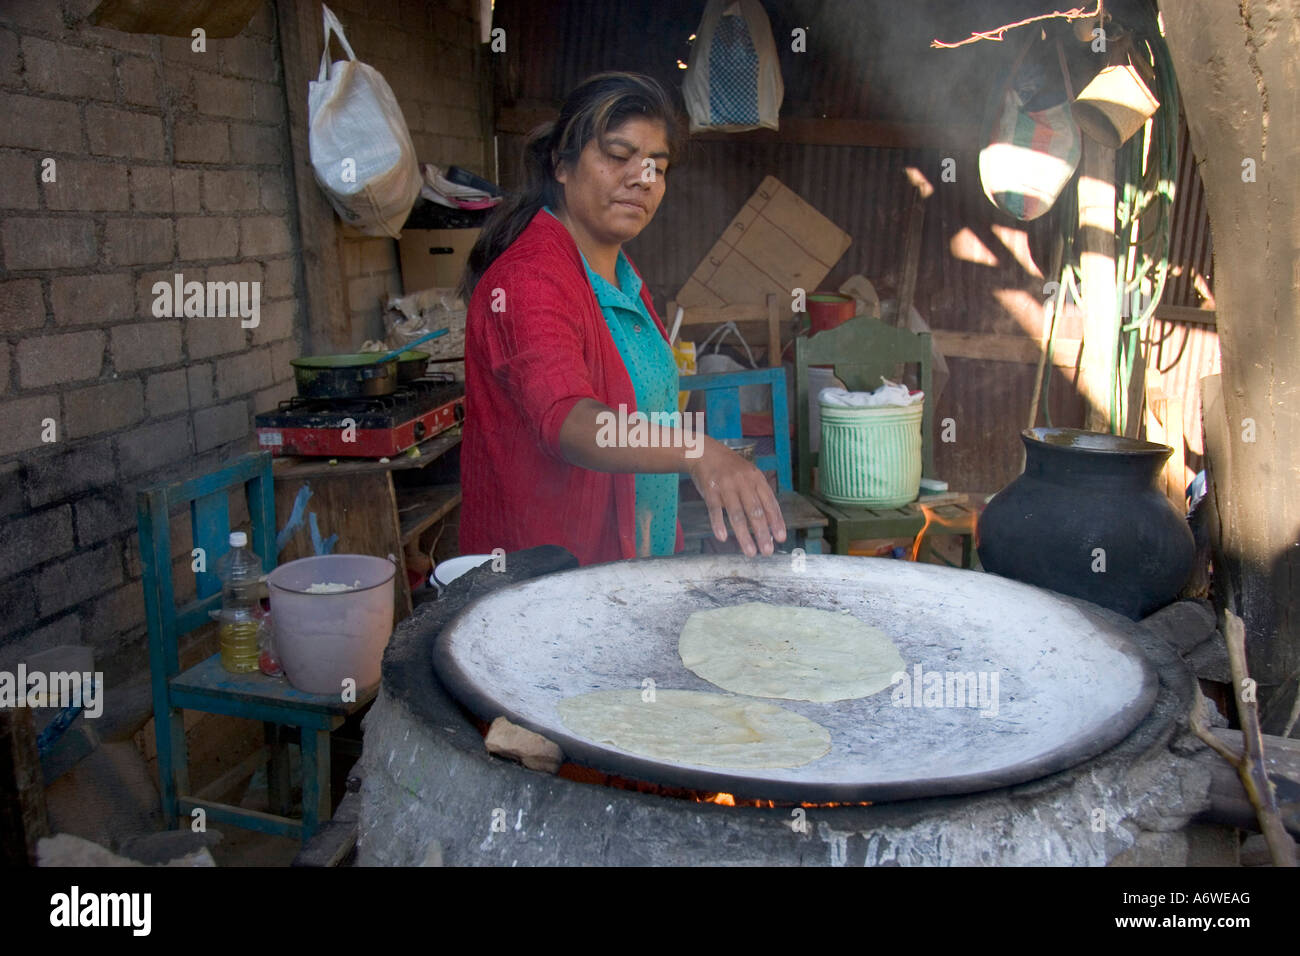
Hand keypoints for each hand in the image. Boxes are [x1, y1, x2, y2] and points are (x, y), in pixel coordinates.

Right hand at [686, 437, 787, 556]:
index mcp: (757, 479)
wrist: (704, 452)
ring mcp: (726, 486)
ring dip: (744, 535)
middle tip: (767, 551)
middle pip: (755, 511)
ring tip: (750, 552)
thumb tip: (770, 521)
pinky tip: (722, 538)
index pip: (770, 503)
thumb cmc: (730, 468)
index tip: (780, 538)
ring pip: (737, 514)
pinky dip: (718, 524)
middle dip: (762, 533)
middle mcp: (744, 482)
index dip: (776, 522)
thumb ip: (758, 494)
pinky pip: (714, 510)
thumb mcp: (749, 475)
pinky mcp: (710, 490)